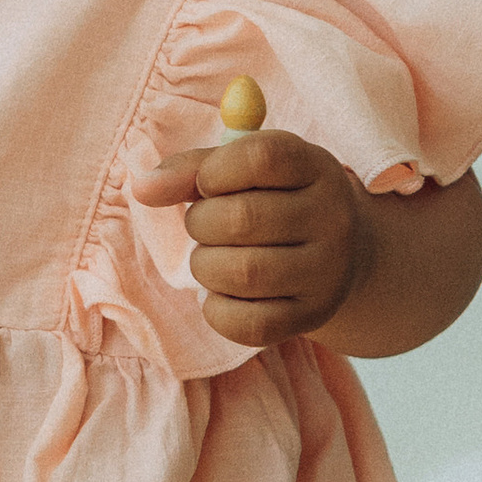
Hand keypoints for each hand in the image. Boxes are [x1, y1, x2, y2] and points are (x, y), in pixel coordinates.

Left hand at [131, 128, 374, 347]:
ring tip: (214, 258)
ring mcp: (328, 271)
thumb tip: (143, 189)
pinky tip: (224, 293)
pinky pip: (249, 323)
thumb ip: (191, 170)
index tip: (207, 184)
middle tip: (205, 226)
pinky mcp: (314, 315)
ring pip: (243, 273)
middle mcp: (333, 217)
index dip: (213, 171)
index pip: (259, 158)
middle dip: (201, 223)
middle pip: (242, 218)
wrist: (338, 254)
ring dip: (205, 265)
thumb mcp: (244, 170)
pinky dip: (218, 309)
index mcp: (315, 167)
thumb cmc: (275, 201)